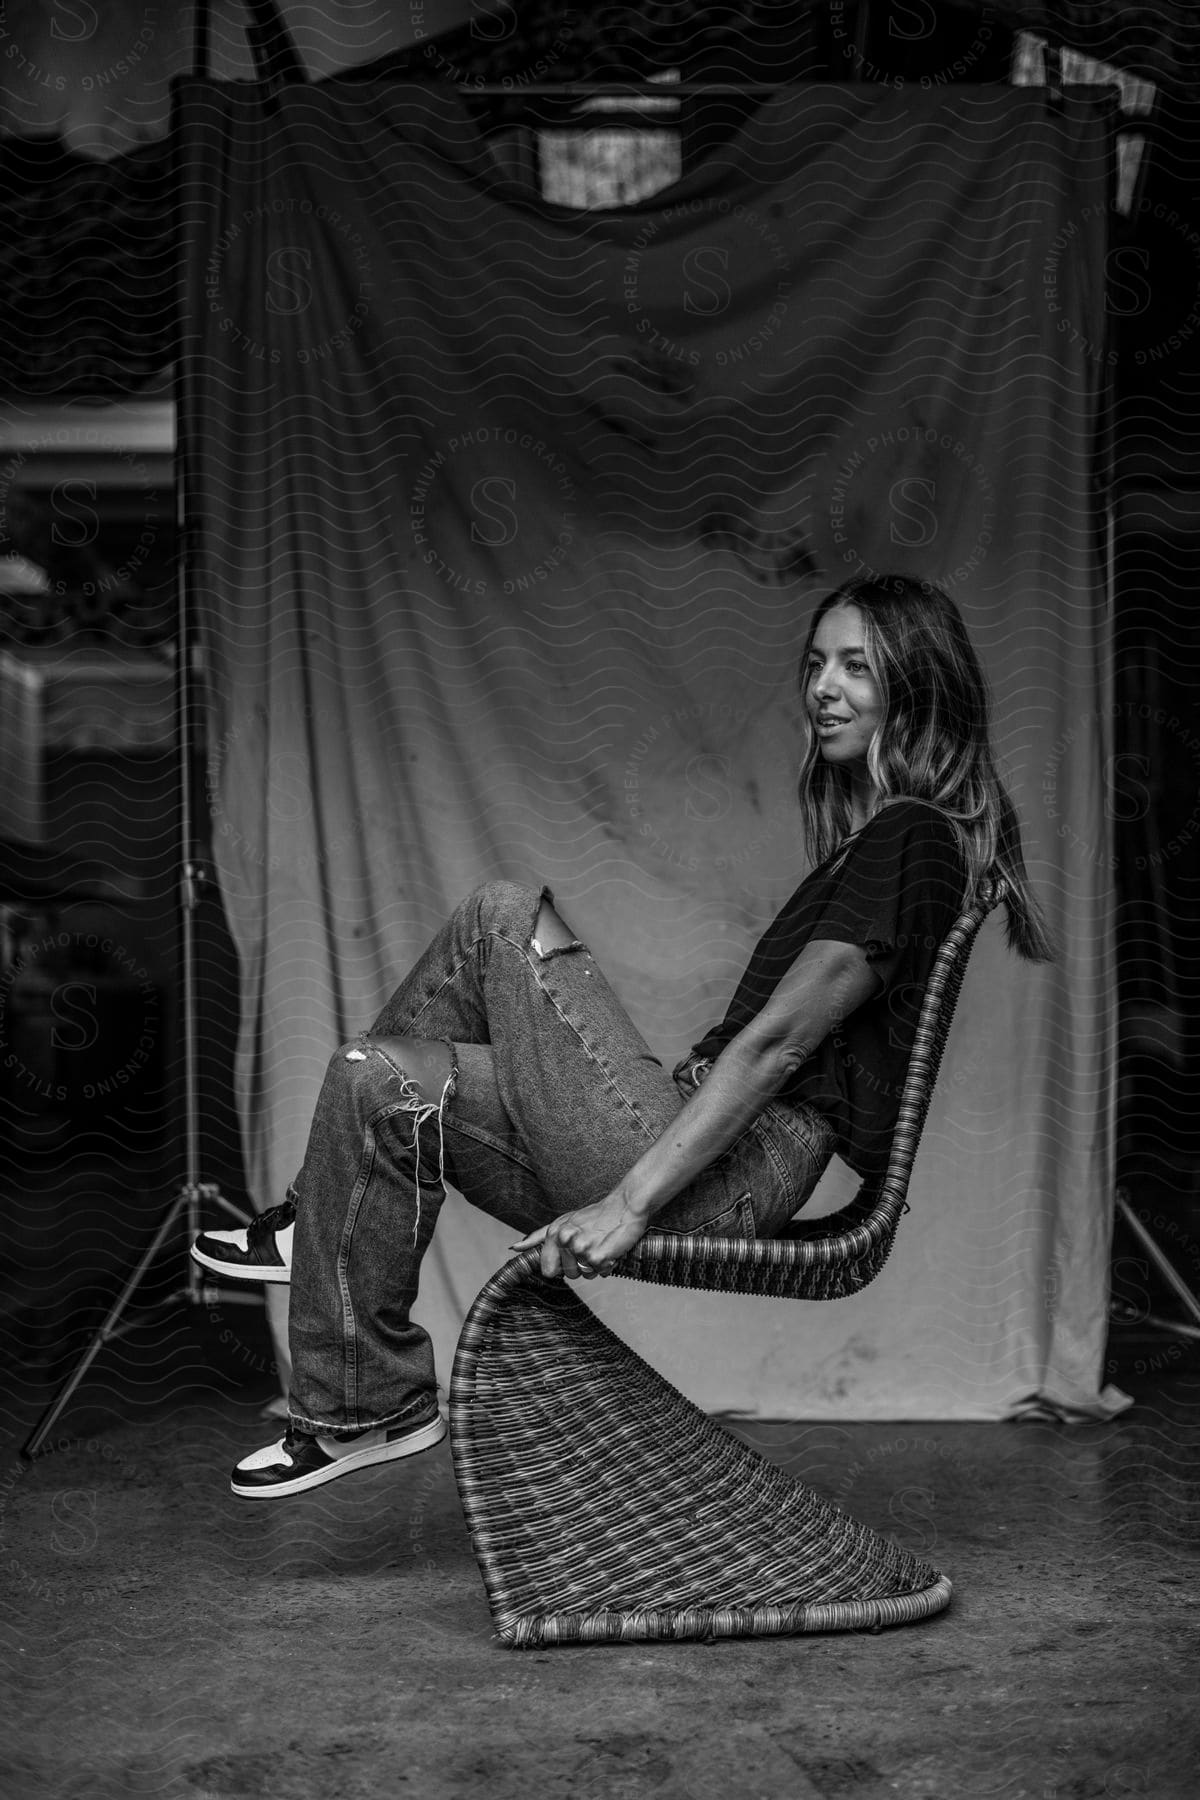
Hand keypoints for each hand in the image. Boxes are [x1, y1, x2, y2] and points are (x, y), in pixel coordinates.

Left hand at [511, 1191, 649, 1280]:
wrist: (624, 1206)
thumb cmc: (594, 1216)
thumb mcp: (562, 1222)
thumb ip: (537, 1237)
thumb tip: (514, 1248)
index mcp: (555, 1233)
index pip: (548, 1269)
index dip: (560, 1267)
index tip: (571, 1256)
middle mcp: (566, 1241)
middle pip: (569, 1274)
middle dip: (581, 1265)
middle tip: (591, 1245)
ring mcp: (582, 1249)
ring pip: (585, 1275)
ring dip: (595, 1266)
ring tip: (600, 1245)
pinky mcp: (598, 1257)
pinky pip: (600, 1274)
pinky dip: (607, 1266)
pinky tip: (609, 1250)